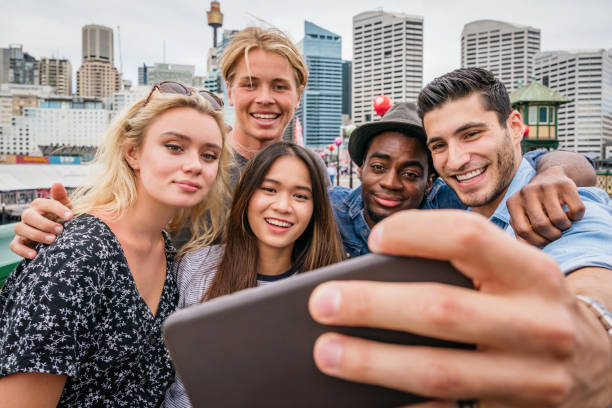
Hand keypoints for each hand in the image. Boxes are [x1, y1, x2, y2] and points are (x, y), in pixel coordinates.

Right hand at [9, 183, 72, 258]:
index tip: (70, 217)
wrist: (59, 237)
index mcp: (40, 206)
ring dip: (36, 235)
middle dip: (45, 223)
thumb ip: (61, 197)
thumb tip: (57, 183)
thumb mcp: (66, 208)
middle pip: (29, 216)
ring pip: (21, 229)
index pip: (45, 203)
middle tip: (60, 230)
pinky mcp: (19, 242)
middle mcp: (29, 215)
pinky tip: (35, 255)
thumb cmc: (62, 220)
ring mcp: (23, 228)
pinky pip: (15, 245)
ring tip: (52, 240)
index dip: (58, 209)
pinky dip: (23, 250)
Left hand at [309, 210, 611, 406]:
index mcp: (532, 273)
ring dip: (373, 364)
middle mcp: (537, 324)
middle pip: (442, 310)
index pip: (468, 236)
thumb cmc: (532, 306)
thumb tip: (374, 275)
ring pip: (439, 373)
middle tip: (321, 303)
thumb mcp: (515, 275)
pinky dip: (401, 406)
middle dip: (374, 306)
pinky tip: (361, 397)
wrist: (601, 364)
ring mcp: (529, 379)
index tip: (375, 237)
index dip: (416, 232)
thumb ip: (463, 267)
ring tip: (326, 353)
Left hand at [507, 166, 584, 246]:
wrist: (550, 177)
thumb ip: (521, 231)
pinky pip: (576, 209)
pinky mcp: (564, 184)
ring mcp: (545, 187)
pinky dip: (577, 217)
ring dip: (564, 227)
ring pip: (559, 218)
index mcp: (513, 202)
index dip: (537, 241)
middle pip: (542, 225)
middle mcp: (526, 192)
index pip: (523, 230)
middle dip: (552, 236)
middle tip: (556, 234)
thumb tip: (526, 247)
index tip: (545, 241)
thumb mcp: (523, 215)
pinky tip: (571, 214)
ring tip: (563, 224)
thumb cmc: (535, 204)